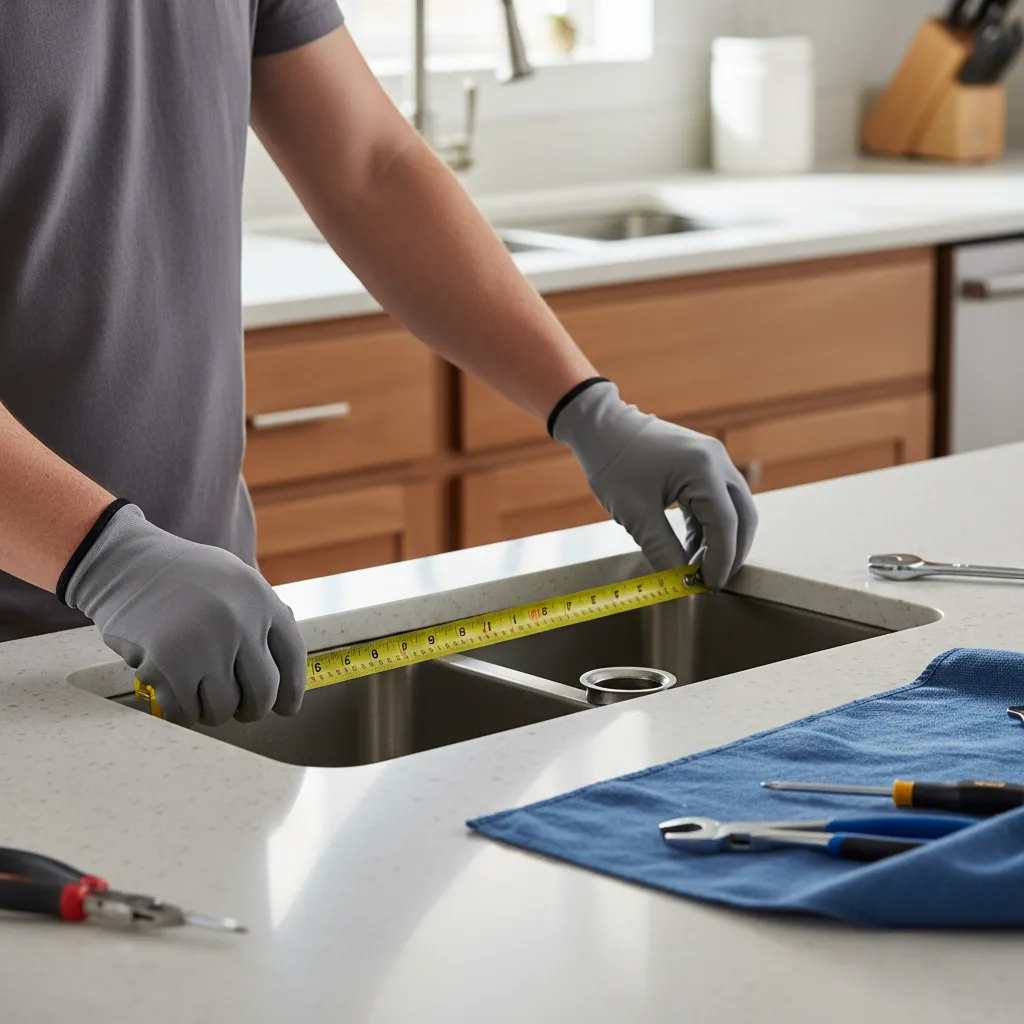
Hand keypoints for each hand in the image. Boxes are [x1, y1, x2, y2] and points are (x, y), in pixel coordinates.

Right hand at [65, 505, 305, 725]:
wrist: (124, 563)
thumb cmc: (181, 575)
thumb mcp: (235, 579)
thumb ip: (261, 616)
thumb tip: (283, 664)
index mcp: (261, 599)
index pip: (293, 657)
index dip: (292, 690)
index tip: (286, 707)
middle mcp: (240, 622)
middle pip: (263, 692)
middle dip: (252, 709)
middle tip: (240, 709)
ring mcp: (206, 645)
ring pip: (223, 708)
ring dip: (211, 710)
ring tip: (198, 690)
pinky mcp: (169, 666)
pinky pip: (185, 712)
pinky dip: (180, 711)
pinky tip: (173, 691)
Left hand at [553, 381, 757, 589]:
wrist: (601, 428)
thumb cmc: (613, 466)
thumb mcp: (636, 515)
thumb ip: (663, 551)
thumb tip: (680, 585)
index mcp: (703, 469)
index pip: (726, 524)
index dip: (721, 560)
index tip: (709, 586)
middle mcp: (716, 460)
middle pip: (742, 516)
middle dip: (732, 552)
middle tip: (713, 582)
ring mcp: (713, 460)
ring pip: (733, 509)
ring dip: (721, 541)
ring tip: (698, 569)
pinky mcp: (703, 464)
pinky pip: (717, 501)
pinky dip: (708, 526)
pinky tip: (692, 549)